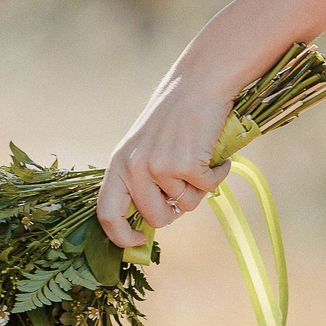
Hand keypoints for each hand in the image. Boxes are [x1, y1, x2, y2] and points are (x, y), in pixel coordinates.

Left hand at [98, 75, 234, 246]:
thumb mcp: (145, 147)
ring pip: (187, 205)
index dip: (120, 235)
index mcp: (119, 165)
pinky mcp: (187, 164)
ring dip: (199, 187)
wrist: (199, 84)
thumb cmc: (175, 117)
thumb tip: (154, 221)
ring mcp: (160, 167)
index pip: (107, 213)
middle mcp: (135, 168)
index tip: (137, 240)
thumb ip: (141, 180)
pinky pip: (209, 188)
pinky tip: (216, 154)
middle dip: (175, 211)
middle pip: (157, 218)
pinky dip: (219, 173)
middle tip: (187, 190)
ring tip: (200, 158)